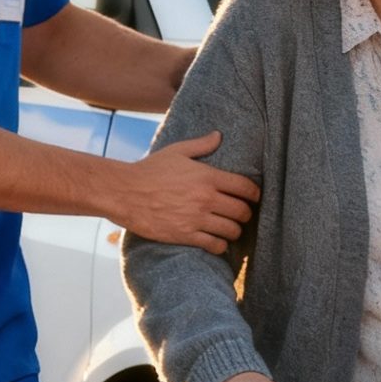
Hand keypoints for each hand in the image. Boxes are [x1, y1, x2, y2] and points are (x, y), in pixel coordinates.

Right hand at [114, 132, 259, 253]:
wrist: (125, 192)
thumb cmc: (150, 169)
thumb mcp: (176, 152)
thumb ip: (201, 145)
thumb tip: (218, 135)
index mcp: (207, 176)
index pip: (245, 187)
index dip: (255, 194)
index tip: (254, 197)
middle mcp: (206, 198)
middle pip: (242, 211)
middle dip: (246, 214)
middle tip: (242, 214)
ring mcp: (196, 219)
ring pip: (232, 230)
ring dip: (235, 231)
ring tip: (231, 229)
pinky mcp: (186, 235)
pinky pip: (215, 245)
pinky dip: (220, 245)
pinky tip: (217, 241)